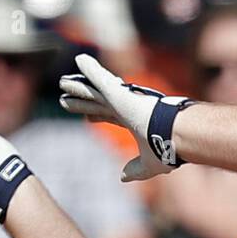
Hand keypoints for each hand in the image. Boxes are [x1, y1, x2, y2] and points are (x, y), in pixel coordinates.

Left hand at [58, 54, 195, 181]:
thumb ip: (136, 170)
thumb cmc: (169, 149)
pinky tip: (78, 59)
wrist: (174, 134)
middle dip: (83, 100)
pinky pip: (98, 76)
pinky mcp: (117, 91)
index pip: (111, 117)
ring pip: (93, 90)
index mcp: (134, 122)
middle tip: (67, 97)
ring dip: (77, 86)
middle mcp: (127, 108)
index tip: (88, 117)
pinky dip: (89, 68)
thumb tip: (123, 178)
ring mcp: (121, 98)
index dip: (98, 116)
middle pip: (98, 102)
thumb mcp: (149, 164)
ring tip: (62, 82)